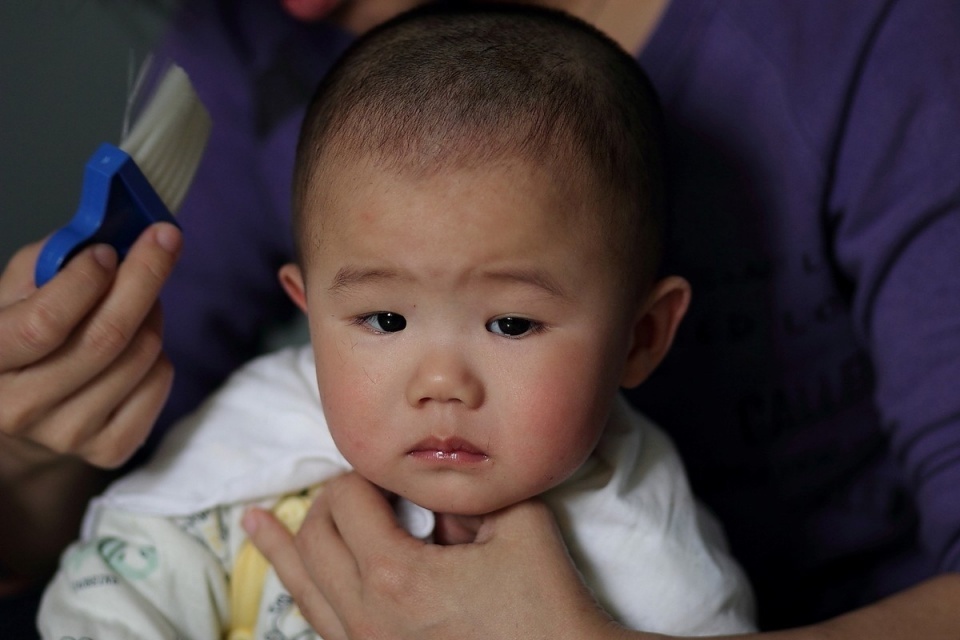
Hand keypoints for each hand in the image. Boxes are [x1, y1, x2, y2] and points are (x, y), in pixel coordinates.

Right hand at [0, 223, 180, 469]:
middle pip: (105, 339)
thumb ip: (47, 263)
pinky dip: (159, 355)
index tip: (109, 250)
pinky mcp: (109, 449)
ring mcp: (67, 436)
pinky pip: (158, 385)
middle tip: (164, 240)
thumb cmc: (21, 340)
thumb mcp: (12, 296)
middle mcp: (19, 408)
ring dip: (151, 315)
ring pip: (141, 358)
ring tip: (139, 300)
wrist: (22, 414)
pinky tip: (138, 346)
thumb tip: (102, 236)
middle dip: (143, 279)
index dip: (83, 283)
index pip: (42, 324)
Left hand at [244, 472, 620, 639]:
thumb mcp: (515, 523)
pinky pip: (319, 620)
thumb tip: (428, 484)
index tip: (388, 466)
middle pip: (315, 538)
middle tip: (359, 485)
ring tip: (256, 523)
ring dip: (283, 546)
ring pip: (302, 586)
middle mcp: (366, 615)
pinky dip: (300, 588)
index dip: (362, 472)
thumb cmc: (544, 600)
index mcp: (396, 575)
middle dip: (329, 500)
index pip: (346, 501)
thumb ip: (467, 492)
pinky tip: (291, 574)